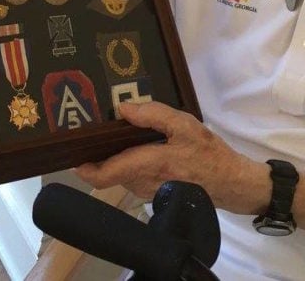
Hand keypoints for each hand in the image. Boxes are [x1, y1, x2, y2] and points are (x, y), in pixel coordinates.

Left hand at [74, 101, 266, 214]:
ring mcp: (148, 192)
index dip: (86, 168)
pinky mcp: (155, 194)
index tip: (74, 155)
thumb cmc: (208, 153)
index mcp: (148, 165)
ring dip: (119, 160)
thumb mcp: (185, 125)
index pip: (105, 175)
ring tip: (123, 137)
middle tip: (100, 133)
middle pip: (111, 171)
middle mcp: (143, 183)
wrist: (230, 183)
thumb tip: (123, 109)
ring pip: (122, 175)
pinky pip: (135, 178)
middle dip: (103, 155)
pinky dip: (132, 165)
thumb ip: (154, 115)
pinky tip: (142, 149)